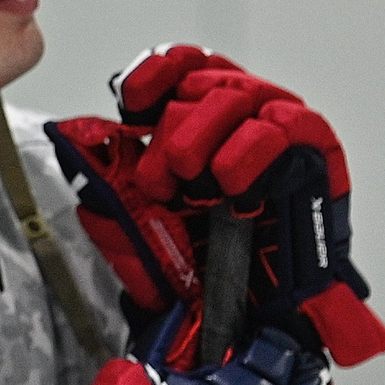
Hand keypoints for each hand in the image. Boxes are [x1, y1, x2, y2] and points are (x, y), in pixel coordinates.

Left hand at [55, 44, 384, 366]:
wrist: (245, 316)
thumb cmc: (197, 267)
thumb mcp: (133, 222)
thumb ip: (105, 180)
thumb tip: (71, 139)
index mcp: (199, 124)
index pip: (182, 68)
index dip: (155, 74)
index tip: (131, 100)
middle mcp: (238, 120)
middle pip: (203, 84)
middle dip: (172, 127)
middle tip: (158, 179)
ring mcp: (278, 132)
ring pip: (237, 96)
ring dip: (200, 135)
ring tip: (189, 182)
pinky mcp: (313, 154)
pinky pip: (283, 126)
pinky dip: (249, 149)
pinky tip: (229, 180)